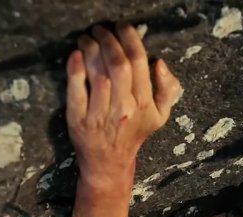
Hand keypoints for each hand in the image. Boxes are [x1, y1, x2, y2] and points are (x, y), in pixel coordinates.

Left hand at [66, 22, 183, 183]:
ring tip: (87, 38)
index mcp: (144, 104)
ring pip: (97, 74)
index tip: (122, 26)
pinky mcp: (78, 120)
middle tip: (100, 29)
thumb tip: (160, 63)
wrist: (109, 163)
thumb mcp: (160, 116)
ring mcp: (100, 115)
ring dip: (90, 49)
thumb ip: (168, 89)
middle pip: (118, 64)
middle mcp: (124, 109)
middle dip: (108, 40)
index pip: (138, 62)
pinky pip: (76, 91)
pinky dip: (74, 70)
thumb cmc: (134, 133)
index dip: (129, 38)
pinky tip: (75, 54)